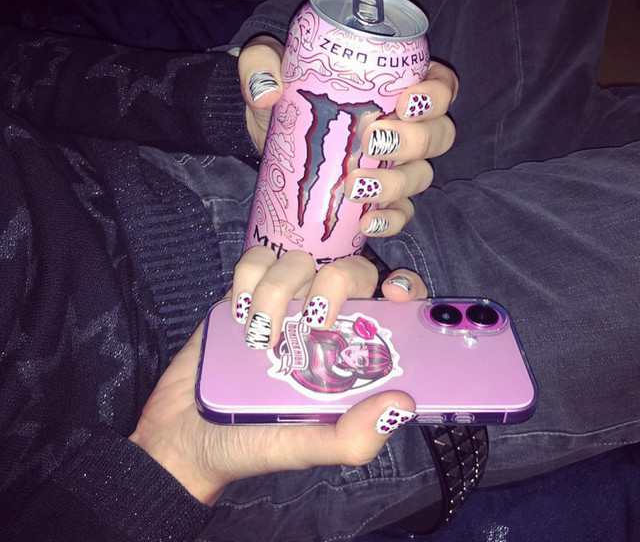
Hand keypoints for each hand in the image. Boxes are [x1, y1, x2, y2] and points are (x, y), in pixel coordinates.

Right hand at [129, 261, 426, 505]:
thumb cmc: (252, 444)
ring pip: (299, 259)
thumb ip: (352, 437)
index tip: (393, 295)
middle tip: (311, 322)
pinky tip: (240, 314)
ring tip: (259, 337)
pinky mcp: (246, 292)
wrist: (183, 437)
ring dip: (278, 292)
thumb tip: (402, 404)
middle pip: (349, 269)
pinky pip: (256, 259)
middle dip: (333, 285)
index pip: (393, 304)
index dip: (404, 287)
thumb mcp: (306, 449)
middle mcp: (324, 320)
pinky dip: (248, 279)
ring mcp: (285, 301)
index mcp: (350, 352)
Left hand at [238, 35, 457, 236]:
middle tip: (371, 142)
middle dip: (414, 141)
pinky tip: (366, 221)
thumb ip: (261, 64)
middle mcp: (407, 125)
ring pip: (422, 175)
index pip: (441, 85)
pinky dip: (390, 220)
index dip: (436, 95)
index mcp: (398, 83)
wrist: (269, 132)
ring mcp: (398, 165)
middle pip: (439, 135)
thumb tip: (267, 93)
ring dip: (396, 184)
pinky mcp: (382, 196)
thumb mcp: (268, 66)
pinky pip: (402, 212)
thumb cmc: (284, 92)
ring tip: (355, 185)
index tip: (403, 102)